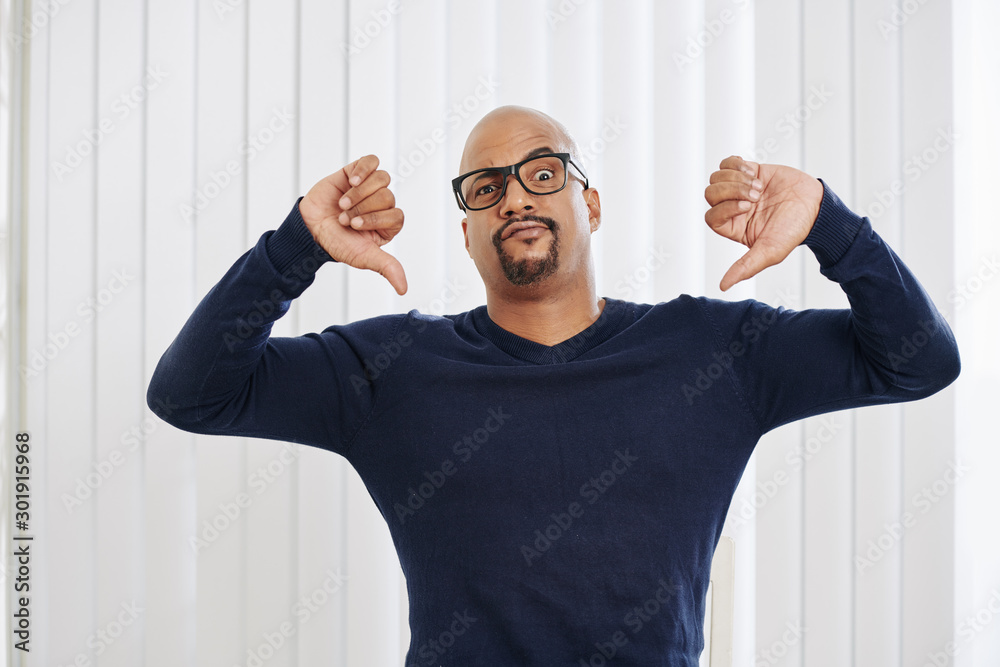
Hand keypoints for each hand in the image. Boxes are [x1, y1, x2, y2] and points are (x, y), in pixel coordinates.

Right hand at [299, 155, 406, 294]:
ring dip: (360, 192)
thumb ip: (386, 267)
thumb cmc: (337, 243)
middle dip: (362, 208)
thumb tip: (403, 289)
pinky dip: (363, 170)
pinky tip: (351, 180)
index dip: (375, 219)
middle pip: (388, 196)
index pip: (397, 215)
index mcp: (389, 225)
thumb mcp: (362, 257)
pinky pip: (371, 162)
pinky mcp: (356, 172)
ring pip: (382, 179)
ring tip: (343, 203)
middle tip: (344, 218)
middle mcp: (383, 205)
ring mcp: (370, 187)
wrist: (309, 227)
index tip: (354, 226)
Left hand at [704, 156, 823, 290]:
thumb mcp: (769, 252)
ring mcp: (739, 189)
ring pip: (717, 177)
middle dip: (732, 190)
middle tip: (757, 195)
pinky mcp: (749, 172)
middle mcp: (732, 209)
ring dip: (737, 178)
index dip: (725, 207)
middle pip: (711, 193)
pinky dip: (737, 165)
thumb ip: (745, 267)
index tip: (749, 206)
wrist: (815, 206)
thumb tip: (723, 287)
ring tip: (759, 186)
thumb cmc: (794, 231)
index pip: (711, 216)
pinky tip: (755, 173)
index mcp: (733, 228)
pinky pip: (727, 163)